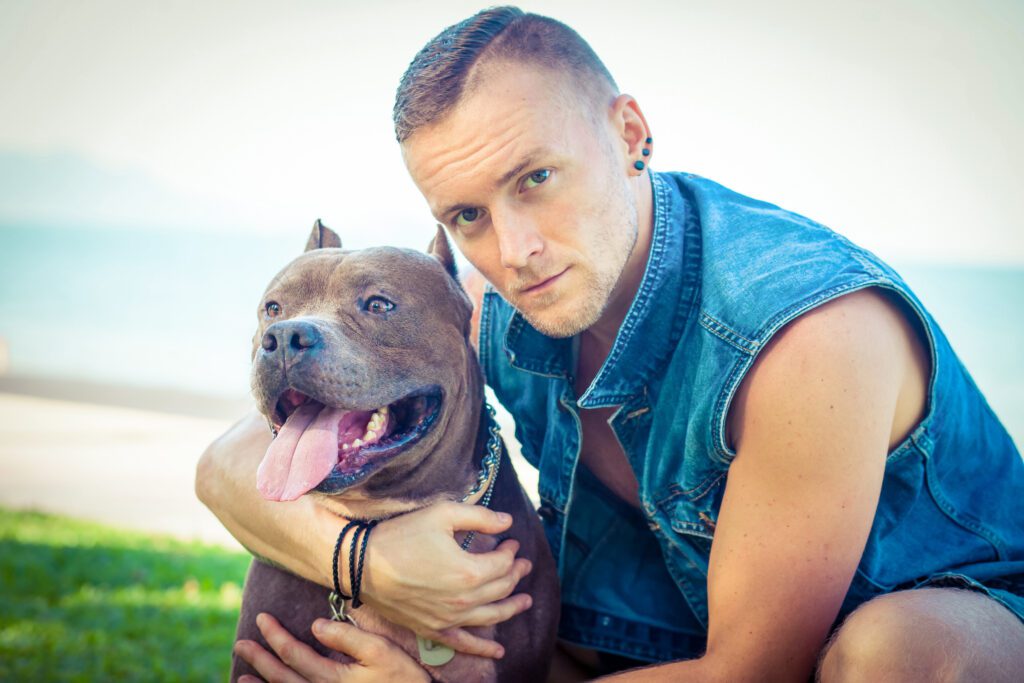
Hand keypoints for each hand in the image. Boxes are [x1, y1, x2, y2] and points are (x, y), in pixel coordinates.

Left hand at [235, 613, 429, 682]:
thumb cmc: (403, 680)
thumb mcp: (381, 652)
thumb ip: (349, 637)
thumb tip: (316, 624)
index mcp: (331, 679)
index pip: (293, 654)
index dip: (275, 636)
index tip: (262, 619)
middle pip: (282, 677)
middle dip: (260, 659)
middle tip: (241, 643)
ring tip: (242, 676)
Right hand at [360, 501, 533, 658]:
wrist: (361, 564)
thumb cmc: (400, 536)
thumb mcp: (442, 514)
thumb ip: (479, 517)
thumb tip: (507, 522)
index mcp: (468, 571)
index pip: (502, 563)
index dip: (511, 551)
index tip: (511, 541)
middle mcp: (462, 600)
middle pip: (501, 588)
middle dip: (515, 574)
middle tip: (522, 564)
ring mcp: (448, 618)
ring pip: (490, 616)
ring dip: (511, 608)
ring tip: (525, 601)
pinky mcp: (432, 628)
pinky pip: (463, 643)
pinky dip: (483, 649)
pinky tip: (497, 653)